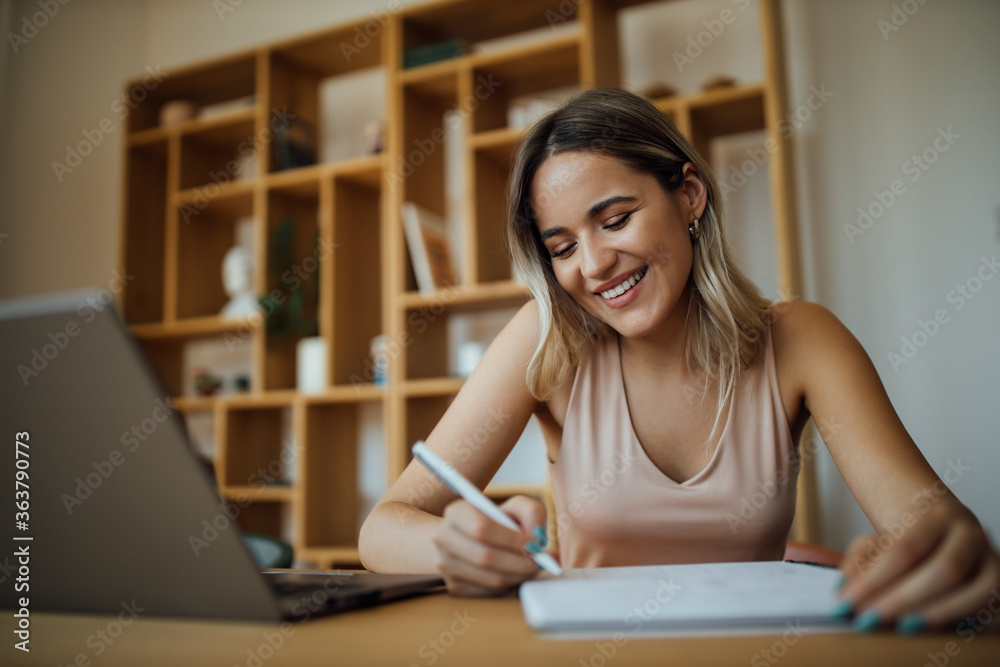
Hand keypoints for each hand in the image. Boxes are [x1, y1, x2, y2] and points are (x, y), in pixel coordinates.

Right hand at [432, 495, 549, 596]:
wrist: (468, 539)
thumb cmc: (498, 522)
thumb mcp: (515, 508)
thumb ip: (531, 513)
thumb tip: (537, 538)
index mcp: (456, 512)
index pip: (481, 529)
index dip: (511, 540)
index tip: (535, 545)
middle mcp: (444, 538)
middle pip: (484, 557)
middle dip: (519, 563)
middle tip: (540, 562)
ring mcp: (445, 564)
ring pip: (489, 579)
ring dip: (517, 577)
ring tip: (531, 568)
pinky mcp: (453, 586)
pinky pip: (488, 593)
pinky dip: (508, 587)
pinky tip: (515, 575)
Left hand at [838, 499, 999, 633]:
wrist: (941, 533)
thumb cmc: (906, 541)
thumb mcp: (877, 540)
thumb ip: (861, 558)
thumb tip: (845, 586)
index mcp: (938, 514)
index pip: (904, 549)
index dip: (873, 581)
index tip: (844, 603)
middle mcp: (970, 534)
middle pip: (945, 570)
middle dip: (904, 599)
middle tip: (870, 620)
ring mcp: (992, 559)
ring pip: (979, 590)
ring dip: (940, 613)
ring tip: (904, 628)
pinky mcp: (999, 583)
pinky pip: (993, 606)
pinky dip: (967, 619)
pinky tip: (934, 629)